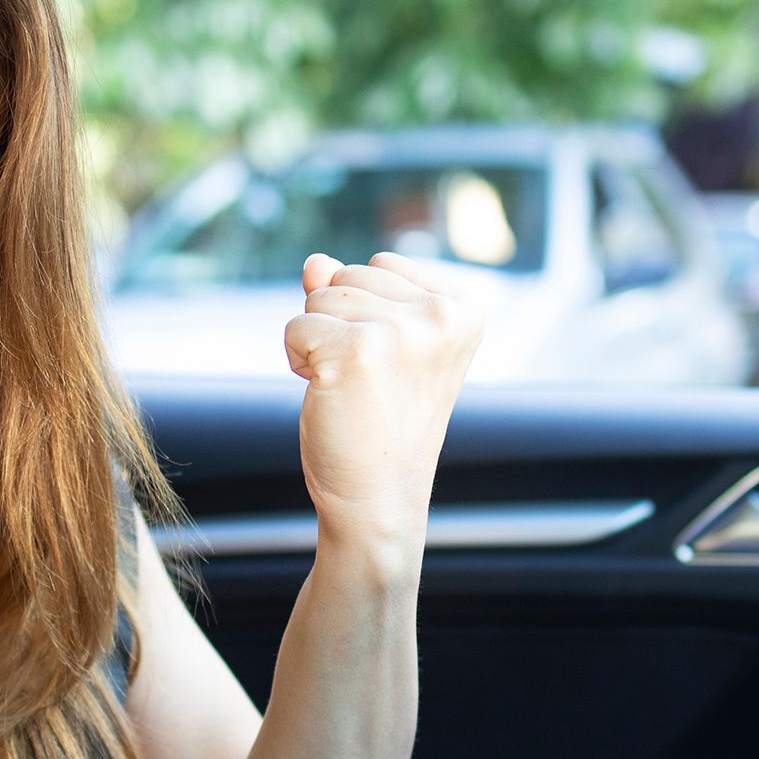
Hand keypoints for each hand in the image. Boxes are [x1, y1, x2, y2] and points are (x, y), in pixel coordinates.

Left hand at [285, 251, 484, 553]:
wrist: (377, 497)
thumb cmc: (379, 423)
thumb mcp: (380, 346)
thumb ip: (352, 295)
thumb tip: (315, 261)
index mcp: (463, 309)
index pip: (380, 264)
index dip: (364, 311)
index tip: (387, 363)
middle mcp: (441, 316)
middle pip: (346, 276)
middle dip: (337, 323)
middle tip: (364, 381)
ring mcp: (400, 333)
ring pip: (317, 298)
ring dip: (316, 343)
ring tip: (349, 389)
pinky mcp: (355, 352)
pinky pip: (295, 327)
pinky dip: (296, 360)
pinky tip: (327, 395)